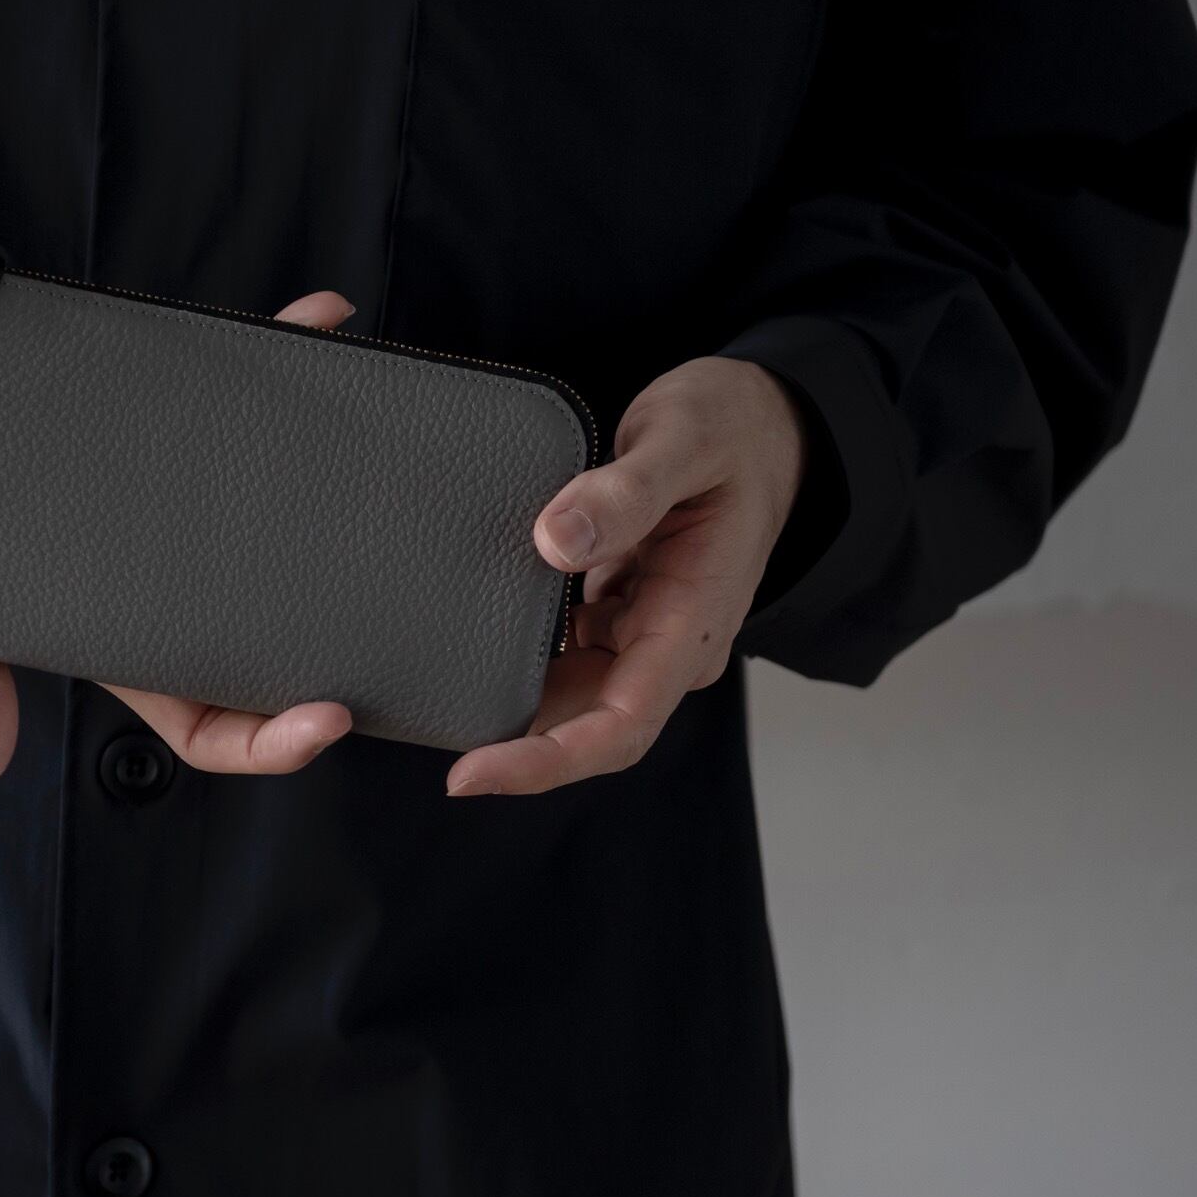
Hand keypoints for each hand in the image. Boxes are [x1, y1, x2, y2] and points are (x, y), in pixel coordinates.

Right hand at [0, 291, 360, 785]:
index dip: (279, 740)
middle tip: (395, 602)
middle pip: (287, 633)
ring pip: (289, 507)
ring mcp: (199, 515)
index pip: (225, 726)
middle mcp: (192, 594)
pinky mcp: (189, 438)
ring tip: (372, 416)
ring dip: (336, 461)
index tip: (328, 720)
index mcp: (148, 659)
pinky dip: (288, 354)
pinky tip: (321, 313)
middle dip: (349, 623)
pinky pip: (251, 407)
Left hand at [446, 357, 808, 796]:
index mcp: (694, 620)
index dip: (545, 761)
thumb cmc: (732, 430)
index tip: (472, 772)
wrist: (762, 423)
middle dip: (516, 749)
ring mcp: (646, 630)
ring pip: (575, 695)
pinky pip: (568, 653)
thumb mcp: (683, 440)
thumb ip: (626, 492)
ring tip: (438, 708)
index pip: (620, 726)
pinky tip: (468, 647)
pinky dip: (520, 660)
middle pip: (589, 725)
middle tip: (434, 751)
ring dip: (516, 709)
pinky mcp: (622, 609)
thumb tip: (555, 541)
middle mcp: (670, 643)